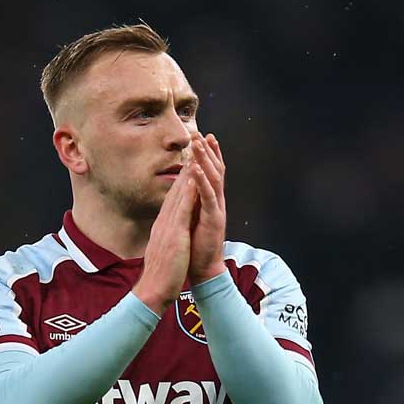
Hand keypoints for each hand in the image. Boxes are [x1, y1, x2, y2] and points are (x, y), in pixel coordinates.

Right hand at [132, 162, 197, 314]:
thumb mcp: (163, 251)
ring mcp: (168, 226)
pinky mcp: (174, 233)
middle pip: (176, 190)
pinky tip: (194, 178)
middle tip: (192, 148)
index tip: (189, 163)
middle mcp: (164, 222)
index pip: (173, 198)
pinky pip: (182, 208)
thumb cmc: (160, 275)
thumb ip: (166, 239)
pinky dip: (188, 191)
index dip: (182, 179)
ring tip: (195, 153)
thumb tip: (169, 233)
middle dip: (185, 168)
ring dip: (187, 173)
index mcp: (163, 226)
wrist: (153, 290)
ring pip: (179, 194)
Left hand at [189, 132, 226, 282]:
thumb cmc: (197, 246)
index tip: (202, 138)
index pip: (210, 174)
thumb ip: (193, 205)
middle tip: (203, 133)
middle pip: (214, 171)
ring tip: (199, 143)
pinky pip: (208, 196)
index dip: (208, 156)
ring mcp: (216, 210)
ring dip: (205, 160)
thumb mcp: (193, 220)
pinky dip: (202, 181)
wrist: (204, 269)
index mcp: (210, 202)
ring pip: (212, 179)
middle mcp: (216, 203)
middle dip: (209, 152)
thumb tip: (187, 191)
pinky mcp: (213, 219)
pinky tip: (195, 168)